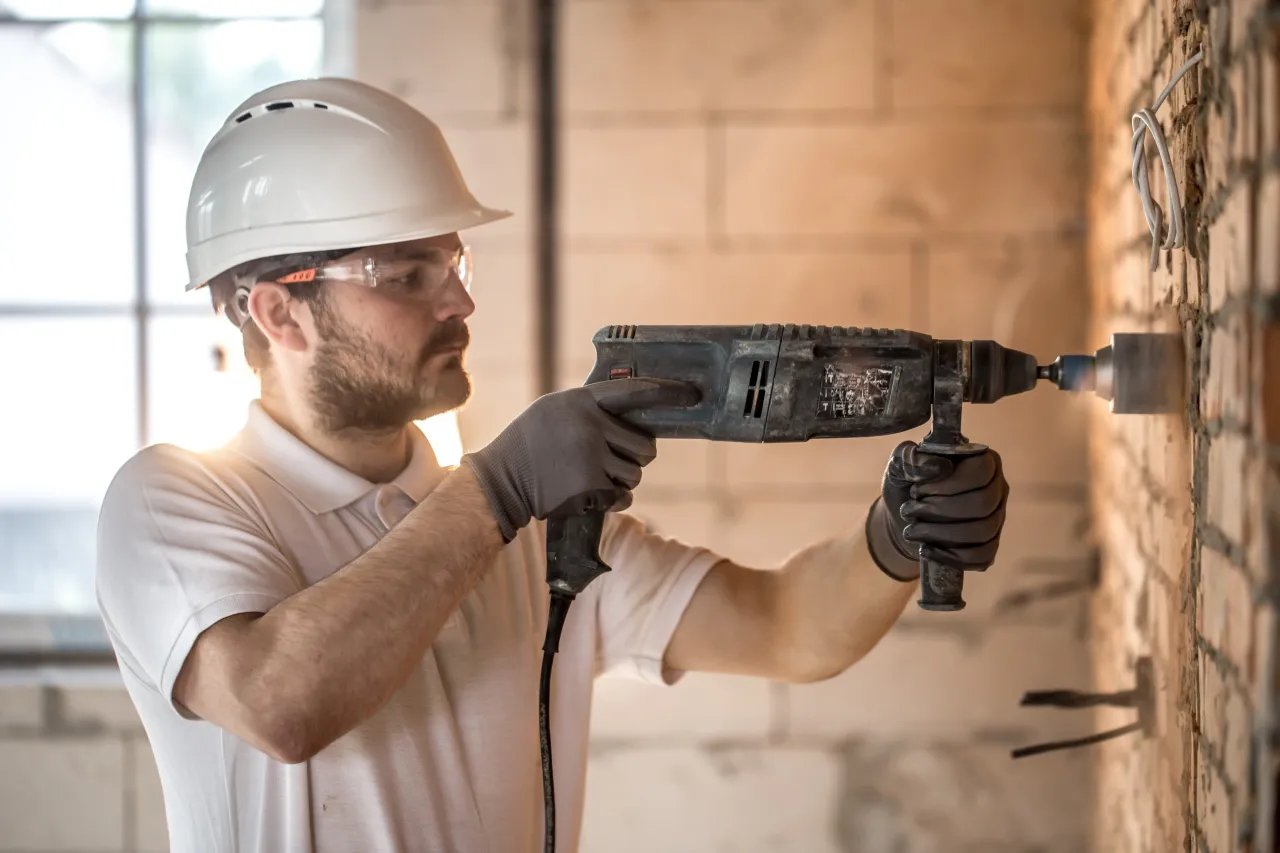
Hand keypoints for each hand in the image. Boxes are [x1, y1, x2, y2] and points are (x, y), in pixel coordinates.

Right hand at [462, 378, 696, 541]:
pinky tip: (589, 492)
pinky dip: (614, 499)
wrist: (502, 480)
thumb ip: (590, 409)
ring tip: (595, 475)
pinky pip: (623, 496)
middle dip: (637, 456)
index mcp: (582, 401)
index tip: (690, 395)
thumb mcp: (555, 409)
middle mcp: (590, 427)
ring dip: (623, 479)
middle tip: (616, 458)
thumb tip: (632, 416)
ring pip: (635, 474)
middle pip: (645, 446)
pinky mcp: (591, 489)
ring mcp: (592, 459)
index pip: (635, 392)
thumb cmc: (529, 443)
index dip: (666, 392)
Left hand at [865, 440, 1008, 580]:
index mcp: (982, 459)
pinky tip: (926, 549)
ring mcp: (997, 517)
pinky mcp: (990, 544)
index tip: (916, 491)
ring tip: (911, 530)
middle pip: (982, 503)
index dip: (947, 485)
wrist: (904, 518)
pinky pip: (982, 556)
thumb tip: (940, 467)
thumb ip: (911, 458)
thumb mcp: (899, 465)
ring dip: (940, 533)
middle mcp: (997, 486)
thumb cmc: (906, 484)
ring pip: (982, 531)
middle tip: (909, 512)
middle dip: (939, 511)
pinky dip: (951, 556)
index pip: (980, 472)